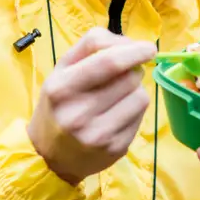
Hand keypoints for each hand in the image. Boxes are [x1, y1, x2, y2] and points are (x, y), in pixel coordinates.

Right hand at [28, 28, 156, 184]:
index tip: (149, 48)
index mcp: (62, 88)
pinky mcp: (116, 148)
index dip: (134, 51)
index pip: (108, 63)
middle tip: (125, 72)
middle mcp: (78, 113)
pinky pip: (141, 117)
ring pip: (140, 97)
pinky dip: (134, 109)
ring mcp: (98, 134)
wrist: (50, 156)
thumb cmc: (59, 104)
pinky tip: (118, 113)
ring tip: (119, 94)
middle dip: (134, 69)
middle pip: (128, 77)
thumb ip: (91, 46)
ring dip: (136, 89)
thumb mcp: (62, 69)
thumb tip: (130, 43)